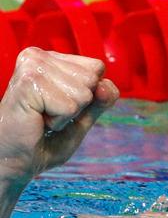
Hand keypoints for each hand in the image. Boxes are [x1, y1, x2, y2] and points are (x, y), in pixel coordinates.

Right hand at [0, 47, 119, 183]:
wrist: (10, 161)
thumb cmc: (42, 140)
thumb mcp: (82, 117)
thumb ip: (100, 100)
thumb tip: (106, 85)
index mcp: (50, 59)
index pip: (97, 68)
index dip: (88, 95)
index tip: (58, 105)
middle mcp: (39, 56)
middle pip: (92, 79)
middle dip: (78, 105)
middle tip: (48, 114)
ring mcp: (32, 67)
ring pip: (84, 93)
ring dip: (67, 114)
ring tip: (41, 117)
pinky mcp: (29, 83)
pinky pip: (71, 106)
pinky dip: (59, 121)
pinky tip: (37, 120)